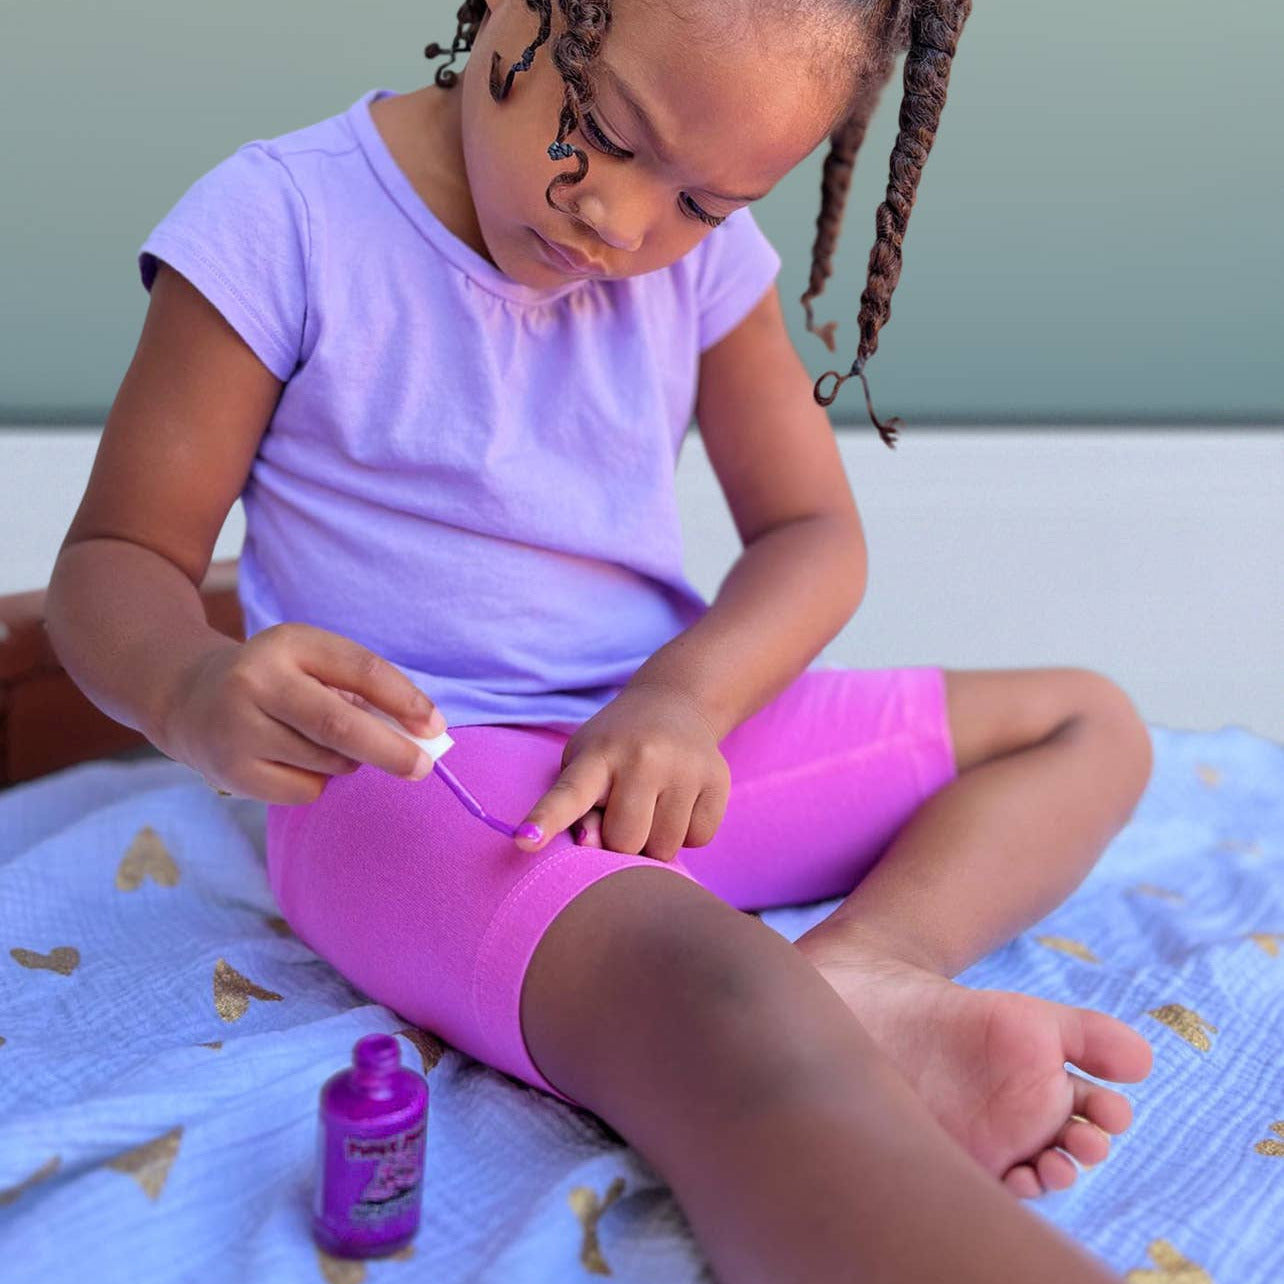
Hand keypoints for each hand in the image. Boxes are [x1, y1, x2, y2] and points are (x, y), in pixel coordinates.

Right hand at [151, 622, 447, 804]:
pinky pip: (302, 791)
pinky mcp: (231, 771)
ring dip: (347, 763)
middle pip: (338, 725)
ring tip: (324, 745)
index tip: (434, 727)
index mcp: (289, 642)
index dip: (404, 700)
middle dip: (390, 749)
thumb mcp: (312, 664)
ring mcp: (238, 727)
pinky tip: (291, 761)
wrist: (190, 699)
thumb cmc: (279, 682)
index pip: (360, 669)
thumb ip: (362, 691)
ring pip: (325, 762)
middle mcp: (257, 681)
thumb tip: (419, 736)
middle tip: (422, 767)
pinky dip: (317, 784)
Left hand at [516, 682, 730, 862]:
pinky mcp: (718, 780)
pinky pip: (698, 839)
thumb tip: (594, 845)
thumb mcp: (584, 763)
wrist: (676, 703)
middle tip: (624, 811)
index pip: (568, 794)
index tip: (523, 841)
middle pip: (625, 841)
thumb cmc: (615, 747)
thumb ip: (578, 808)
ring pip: (664, 848)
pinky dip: (686, 833)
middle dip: (621, 840)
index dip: (546, 820)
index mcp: (597, 754)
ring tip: (653, 804)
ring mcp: (685, 767)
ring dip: (655, 840)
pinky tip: (679, 802)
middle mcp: (644, 757)